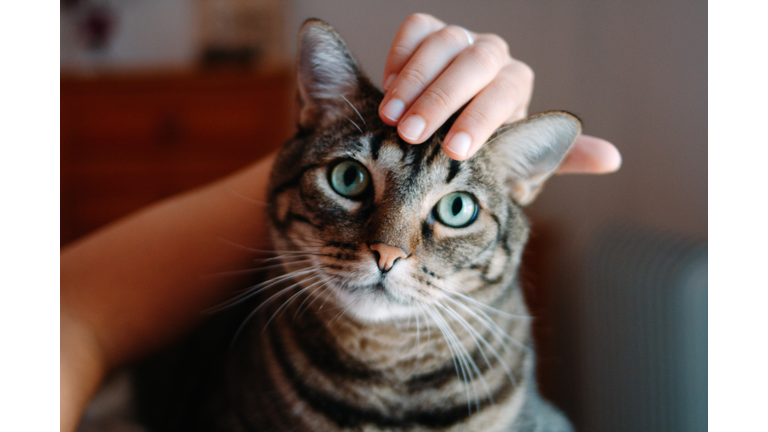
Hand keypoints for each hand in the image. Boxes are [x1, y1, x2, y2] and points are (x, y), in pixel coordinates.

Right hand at [379, 13, 620, 171]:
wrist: (443, 137)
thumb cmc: (484, 153)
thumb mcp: (519, 164)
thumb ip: (559, 157)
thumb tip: (613, 159)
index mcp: (516, 85)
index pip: (505, 92)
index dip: (481, 119)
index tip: (456, 152)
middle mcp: (492, 57)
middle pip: (473, 63)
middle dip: (440, 99)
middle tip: (411, 135)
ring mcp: (459, 40)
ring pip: (443, 42)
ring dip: (414, 81)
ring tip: (391, 116)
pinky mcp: (427, 32)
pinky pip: (416, 27)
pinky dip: (400, 53)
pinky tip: (387, 87)